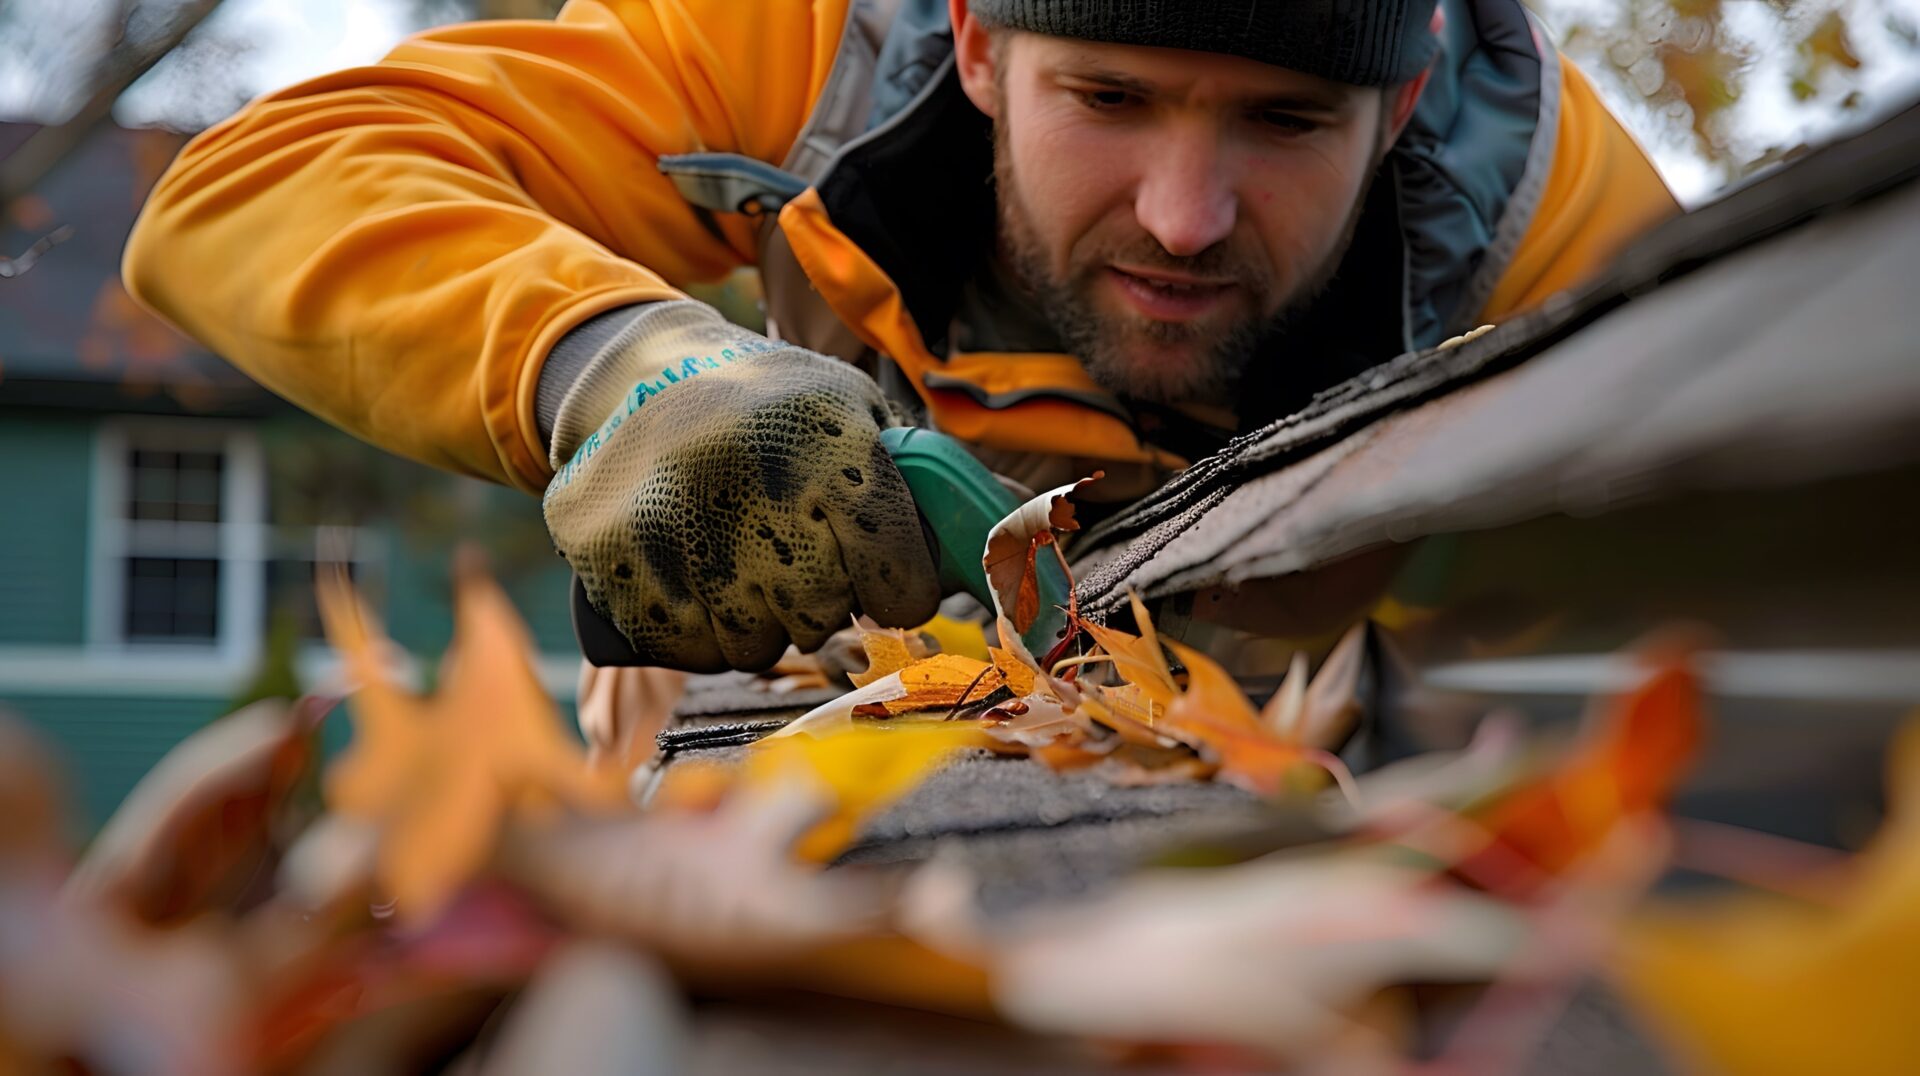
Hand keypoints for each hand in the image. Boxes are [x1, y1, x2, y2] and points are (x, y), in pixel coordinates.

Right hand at [542, 302, 938, 671]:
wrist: (641, 376)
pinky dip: (698, 630)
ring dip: (758, 620)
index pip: (896, 576)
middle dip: (821, 599)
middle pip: (822, 616)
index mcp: (826, 440)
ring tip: (740, 557)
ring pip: (752, 644)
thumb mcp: (855, 413)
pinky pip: (685, 648)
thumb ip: (932, 482)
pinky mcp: (611, 558)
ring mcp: (671, 521)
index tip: (885, 578)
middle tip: (796, 555)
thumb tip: (1024, 536)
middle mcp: (750, 479)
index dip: (898, 589)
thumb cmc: (774, 408)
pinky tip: (695, 574)